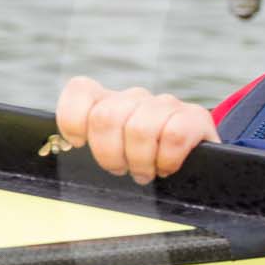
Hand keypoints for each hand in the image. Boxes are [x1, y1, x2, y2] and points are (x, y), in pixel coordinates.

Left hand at [54, 76, 217, 184]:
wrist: (201, 170)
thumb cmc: (146, 167)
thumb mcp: (114, 157)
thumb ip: (91, 149)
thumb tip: (63, 152)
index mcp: (109, 103)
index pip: (81, 91)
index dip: (73, 119)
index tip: (79, 144)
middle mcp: (136, 98)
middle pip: (106, 117)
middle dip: (109, 154)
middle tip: (121, 170)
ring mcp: (166, 104)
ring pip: (140, 128)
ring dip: (141, 161)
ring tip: (146, 173)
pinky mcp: (195, 117)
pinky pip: (175, 136)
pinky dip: (168, 160)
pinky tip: (168, 167)